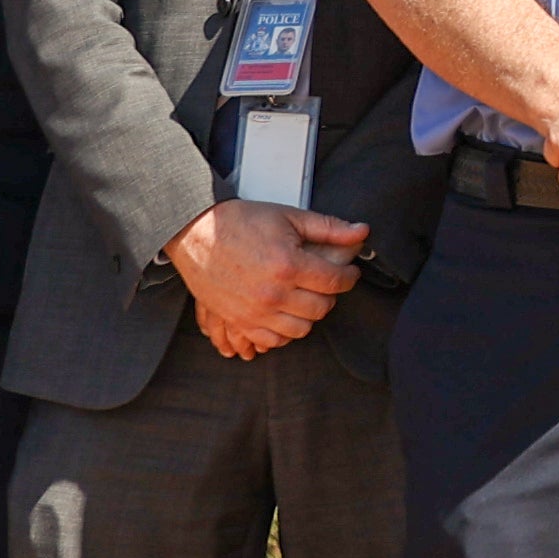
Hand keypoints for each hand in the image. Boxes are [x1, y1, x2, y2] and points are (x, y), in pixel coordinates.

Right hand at [169, 199, 363, 356]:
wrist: (196, 233)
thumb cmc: (241, 222)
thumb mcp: (288, 217)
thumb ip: (328, 228)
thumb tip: (362, 232)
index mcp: (289, 265)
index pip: (336, 282)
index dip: (349, 277)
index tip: (349, 273)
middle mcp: (274, 293)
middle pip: (322, 308)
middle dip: (330, 295)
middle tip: (327, 283)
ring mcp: (255, 312)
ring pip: (301, 329)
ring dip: (309, 314)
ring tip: (306, 298)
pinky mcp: (239, 322)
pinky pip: (273, 340)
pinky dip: (284, 331)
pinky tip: (286, 314)